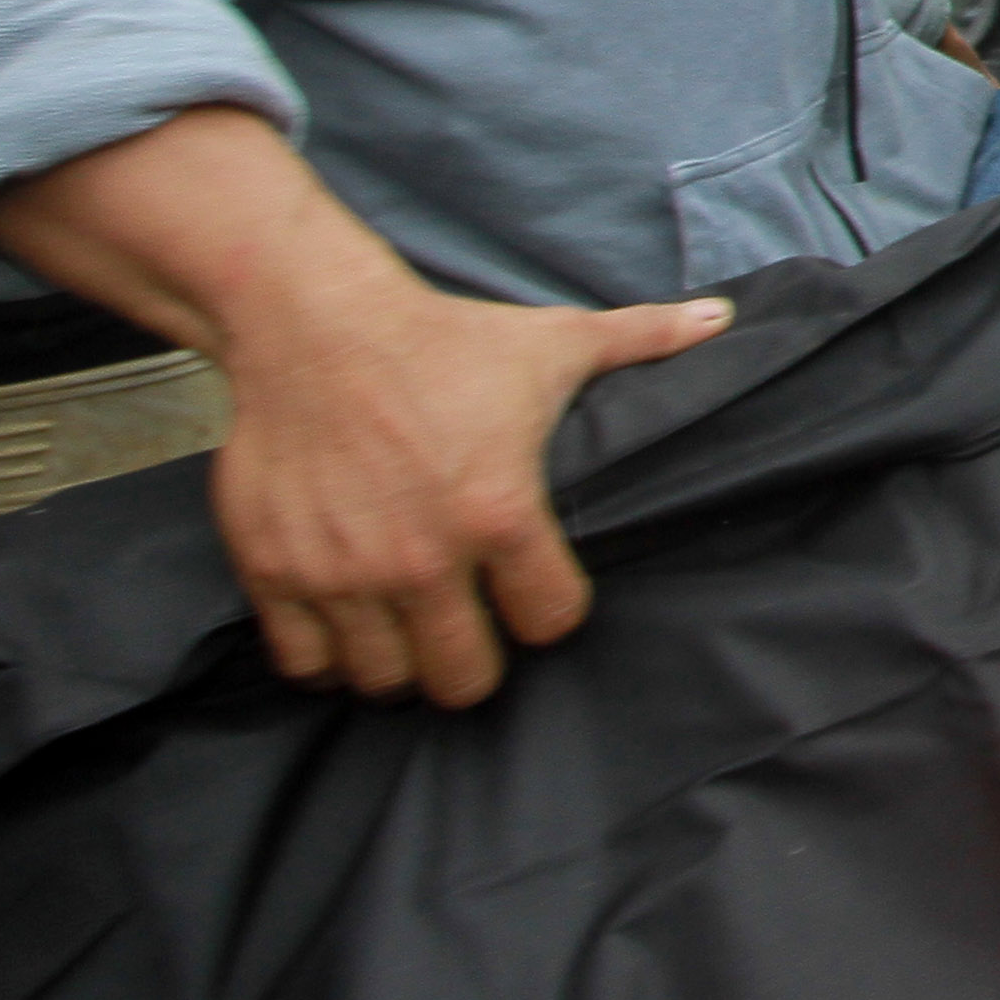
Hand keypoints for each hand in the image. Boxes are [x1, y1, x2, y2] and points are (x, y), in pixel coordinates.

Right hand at [212, 272, 729, 705]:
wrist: (315, 323)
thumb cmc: (442, 339)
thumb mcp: (551, 342)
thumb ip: (641, 341)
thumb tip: (721, 319)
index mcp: (501, 512)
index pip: (551, 620)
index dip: (552, 613)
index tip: (539, 595)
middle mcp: (422, 556)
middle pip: (465, 679)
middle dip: (477, 663)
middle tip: (471, 634)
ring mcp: (344, 571)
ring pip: (386, 679)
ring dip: (403, 664)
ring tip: (411, 634)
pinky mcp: (278, 569)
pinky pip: (305, 660)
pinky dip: (326, 656)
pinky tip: (347, 630)